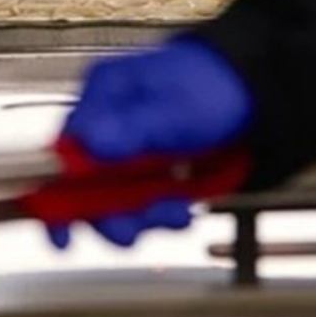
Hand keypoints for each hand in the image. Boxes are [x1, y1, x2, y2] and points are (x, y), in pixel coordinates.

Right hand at [48, 39, 251, 249]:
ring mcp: (129, 148)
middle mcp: (109, 123)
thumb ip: (133, 129)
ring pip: (115, 198)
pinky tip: (181, 206)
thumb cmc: (217, 87)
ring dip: (143, 215)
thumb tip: (89, 142)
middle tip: (134, 229)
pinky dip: (159, 211)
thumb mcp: (174, 110)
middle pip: (85, 182)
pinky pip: (141, 201)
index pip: (63, 149)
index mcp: (104, 96)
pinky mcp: (149, 169)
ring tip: (175, 214)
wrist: (257, 94)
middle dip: (112, 213)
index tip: (63, 228)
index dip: (58, 193)